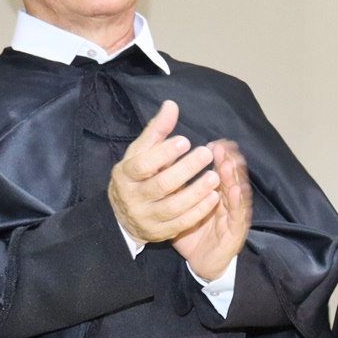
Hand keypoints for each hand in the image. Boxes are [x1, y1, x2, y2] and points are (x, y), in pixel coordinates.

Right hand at [108, 101, 220, 243]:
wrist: (122, 216)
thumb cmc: (136, 176)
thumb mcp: (140, 152)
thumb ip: (157, 131)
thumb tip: (172, 105)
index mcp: (125, 175)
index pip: (143, 164)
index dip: (164, 153)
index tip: (185, 140)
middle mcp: (133, 197)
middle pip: (161, 185)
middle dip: (186, 169)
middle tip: (206, 154)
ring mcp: (146, 217)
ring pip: (173, 207)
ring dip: (196, 192)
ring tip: (215, 177)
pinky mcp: (159, 232)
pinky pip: (181, 223)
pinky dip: (199, 211)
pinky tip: (214, 197)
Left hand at [173, 138, 252, 280]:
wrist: (202, 263)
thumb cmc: (193, 233)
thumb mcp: (182, 207)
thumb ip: (179, 187)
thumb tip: (166, 165)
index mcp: (216, 196)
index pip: (220, 174)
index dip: (219, 159)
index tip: (214, 143)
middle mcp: (228, 204)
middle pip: (231, 180)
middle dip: (227, 163)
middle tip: (221, 148)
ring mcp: (234, 218)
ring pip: (236, 195)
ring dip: (233, 179)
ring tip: (228, 164)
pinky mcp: (235, 233)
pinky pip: (237, 217)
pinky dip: (236, 203)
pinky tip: (233, 191)